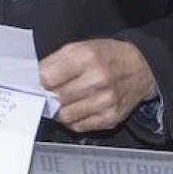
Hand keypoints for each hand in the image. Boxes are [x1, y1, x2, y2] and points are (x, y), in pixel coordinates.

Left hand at [38, 39, 155, 132]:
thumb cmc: (106, 56)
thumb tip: (32, 79)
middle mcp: (98, 80)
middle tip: (45, 94)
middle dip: (46, 97)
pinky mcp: (111, 118)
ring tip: (61, 102)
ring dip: (58, 111)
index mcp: (86, 57)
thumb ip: (54, 62)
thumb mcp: (79, 47)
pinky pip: (79, 126)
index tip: (32, 85)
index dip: (36, 83)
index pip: (48, 77)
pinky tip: (76, 108)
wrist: (140, 68)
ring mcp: (106, 102)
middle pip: (56, 98)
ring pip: (65, 116)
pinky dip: (72, 119)